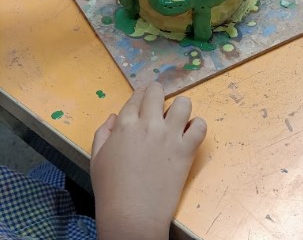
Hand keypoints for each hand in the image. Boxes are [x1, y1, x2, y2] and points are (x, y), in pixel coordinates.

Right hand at [91, 82, 206, 239]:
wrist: (132, 216)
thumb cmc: (110, 190)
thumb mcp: (96, 159)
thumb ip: (103, 133)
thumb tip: (114, 117)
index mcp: (125, 125)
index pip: (137, 97)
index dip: (141, 94)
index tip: (145, 96)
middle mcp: (148, 124)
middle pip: (157, 92)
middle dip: (158, 92)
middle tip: (160, 102)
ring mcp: (169, 135)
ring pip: (183, 103)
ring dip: (180, 107)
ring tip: (177, 118)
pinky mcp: (186, 149)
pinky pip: (200, 126)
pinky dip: (197, 126)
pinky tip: (189, 134)